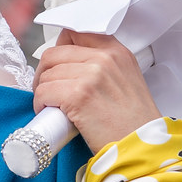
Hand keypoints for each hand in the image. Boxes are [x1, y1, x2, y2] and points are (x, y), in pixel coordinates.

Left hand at [32, 31, 159, 152]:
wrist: (141, 148)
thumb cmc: (131, 121)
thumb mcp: (126, 80)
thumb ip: (101, 65)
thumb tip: (66, 62)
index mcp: (116, 51)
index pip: (75, 32)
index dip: (59, 48)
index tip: (56, 65)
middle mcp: (104, 58)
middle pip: (54, 54)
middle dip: (45, 73)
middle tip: (48, 91)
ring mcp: (91, 75)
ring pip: (46, 75)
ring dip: (42, 92)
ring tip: (53, 106)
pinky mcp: (77, 95)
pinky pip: (43, 92)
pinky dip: (41, 104)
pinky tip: (50, 114)